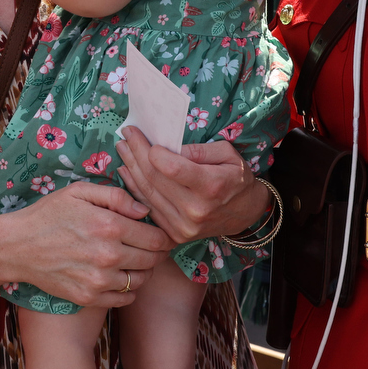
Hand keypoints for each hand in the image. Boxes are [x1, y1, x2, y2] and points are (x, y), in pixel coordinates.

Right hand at [0, 182, 171, 306]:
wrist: (18, 246)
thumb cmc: (49, 214)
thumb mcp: (79, 192)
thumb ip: (115, 196)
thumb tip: (144, 210)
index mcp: (109, 225)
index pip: (156, 238)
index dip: (163, 236)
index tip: (160, 235)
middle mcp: (108, 255)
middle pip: (152, 260)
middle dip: (156, 253)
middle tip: (151, 248)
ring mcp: (99, 280)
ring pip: (140, 281)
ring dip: (144, 272)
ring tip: (135, 262)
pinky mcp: (89, 298)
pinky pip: (124, 300)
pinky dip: (128, 291)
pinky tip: (120, 278)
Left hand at [116, 128, 267, 245]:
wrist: (245, 215)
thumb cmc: (236, 178)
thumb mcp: (227, 154)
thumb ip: (198, 150)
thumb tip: (169, 147)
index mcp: (211, 186)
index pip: (172, 168)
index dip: (153, 152)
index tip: (143, 136)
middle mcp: (195, 210)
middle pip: (154, 178)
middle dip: (136, 153)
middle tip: (127, 134)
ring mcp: (183, 226)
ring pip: (147, 193)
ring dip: (130, 168)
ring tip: (122, 148)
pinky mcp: (175, 234)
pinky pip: (148, 208)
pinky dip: (134, 188)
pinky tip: (126, 171)